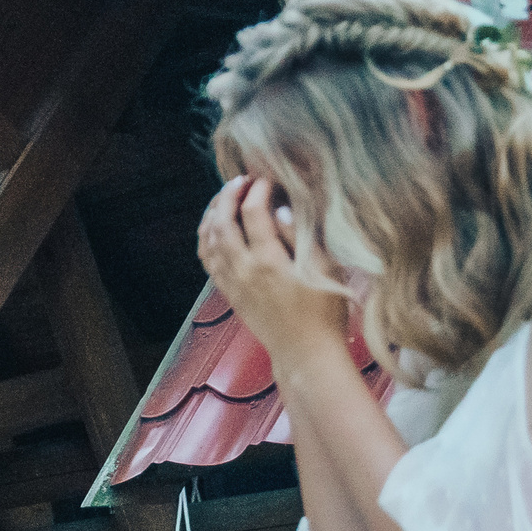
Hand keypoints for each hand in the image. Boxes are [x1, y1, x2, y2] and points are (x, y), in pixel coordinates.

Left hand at [196, 175, 351, 360]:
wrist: (305, 352)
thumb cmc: (324, 311)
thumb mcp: (325, 270)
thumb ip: (301, 236)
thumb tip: (280, 209)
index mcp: (269, 261)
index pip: (253, 213)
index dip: (258, 189)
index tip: (268, 178)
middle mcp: (243, 270)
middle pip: (222, 222)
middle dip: (228, 195)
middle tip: (242, 179)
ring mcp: (232, 282)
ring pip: (208, 240)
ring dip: (212, 213)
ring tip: (224, 196)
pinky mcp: (228, 293)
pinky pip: (207, 259)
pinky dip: (206, 238)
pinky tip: (214, 227)